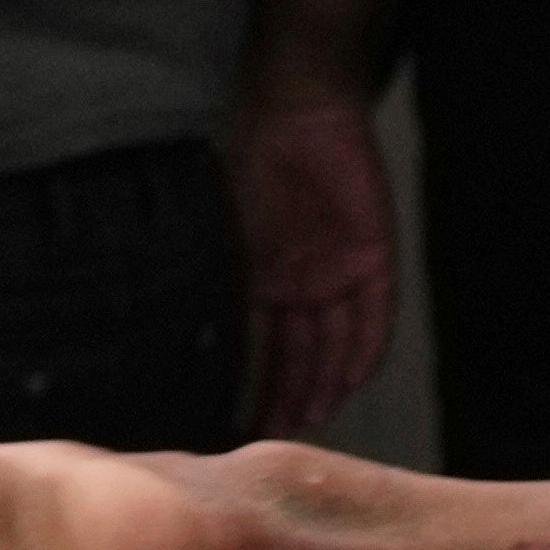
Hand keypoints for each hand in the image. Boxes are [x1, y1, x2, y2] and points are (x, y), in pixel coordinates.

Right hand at [229, 87, 395, 432]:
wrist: (299, 111)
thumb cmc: (249, 160)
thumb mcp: (222, 229)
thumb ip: (214, 284)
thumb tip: (175, 338)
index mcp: (259, 281)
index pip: (255, 349)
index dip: (249, 387)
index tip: (231, 425)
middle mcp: (299, 286)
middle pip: (296, 357)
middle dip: (284, 399)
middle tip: (268, 438)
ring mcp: (336, 275)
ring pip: (333, 346)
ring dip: (321, 386)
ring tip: (306, 424)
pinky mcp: (373, 260)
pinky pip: (372, 317)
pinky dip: (361, 352)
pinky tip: (348, 384)